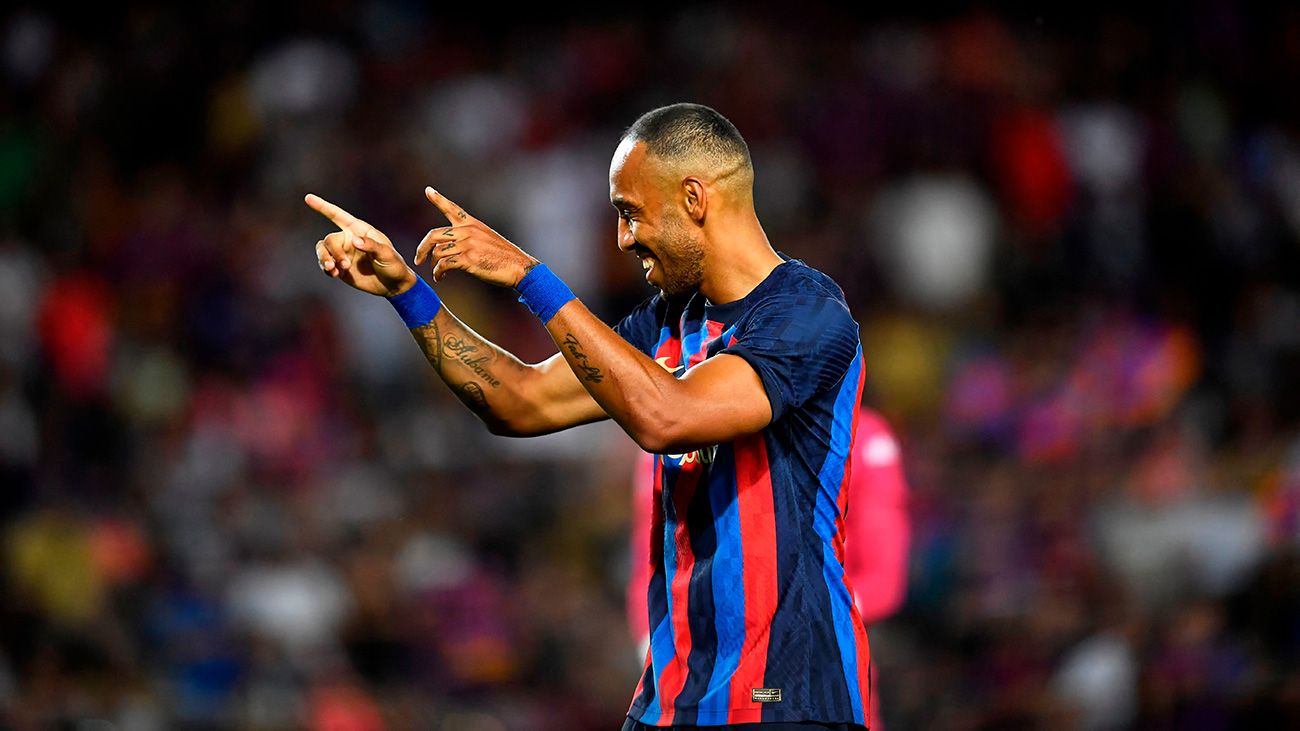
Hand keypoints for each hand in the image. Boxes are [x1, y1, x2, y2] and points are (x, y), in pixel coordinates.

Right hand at [305, 193, 417, 296]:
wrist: (393, 285)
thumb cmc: (393, 265)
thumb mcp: (386, 254)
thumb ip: (371, 246)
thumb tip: (354, 241)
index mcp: (359, 230)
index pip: (338, 216)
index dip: (323, 207)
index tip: (308, 198)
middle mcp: (348, 239)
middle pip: (330, 240)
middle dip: (334, 252)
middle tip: (345, 265)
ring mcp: (343, 254)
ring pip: (323, 251)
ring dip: (324, 259)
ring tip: (333, 270)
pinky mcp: (340, 268)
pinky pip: (325, 264)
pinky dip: (326, 269)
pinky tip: (334, 274)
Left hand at [414, 187, 538, 286]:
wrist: (519, 267)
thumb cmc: (505, 257)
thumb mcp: (488, 239)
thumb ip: (470, 238)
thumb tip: (453, 246)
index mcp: (472, 224)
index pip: (452, 208)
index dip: (438, 199)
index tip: (428, 190)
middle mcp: (468, 231)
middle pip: (434, 235)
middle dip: (422, 248)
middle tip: (418, 259)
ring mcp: (468, 245)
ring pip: (438, 252)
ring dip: (433, 265)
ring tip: (437, 273)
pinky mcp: (468, 259)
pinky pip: (444, 264)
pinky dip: (438, 273)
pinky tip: (440, 277)